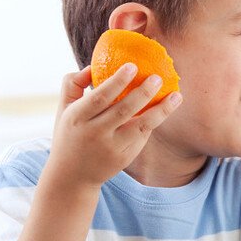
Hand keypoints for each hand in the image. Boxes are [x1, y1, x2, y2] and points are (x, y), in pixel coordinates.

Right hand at [45, 64, 181, 189]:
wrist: (72, 175)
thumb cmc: (70, 133)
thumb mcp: (63, 109)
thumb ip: (73, 84)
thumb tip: (93, 66)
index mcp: (77, 117)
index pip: (99, 97)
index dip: (117, 81)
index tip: (133, 66)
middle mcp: (95, 133)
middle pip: (123, 110)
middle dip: (143, 93)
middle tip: (158, 77)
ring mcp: (112, 147)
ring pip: (141, 126)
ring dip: (162, 110)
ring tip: (176, 95)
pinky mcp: (125, 157)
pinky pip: (143, 136)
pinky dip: (156, 120)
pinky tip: (168, 107)